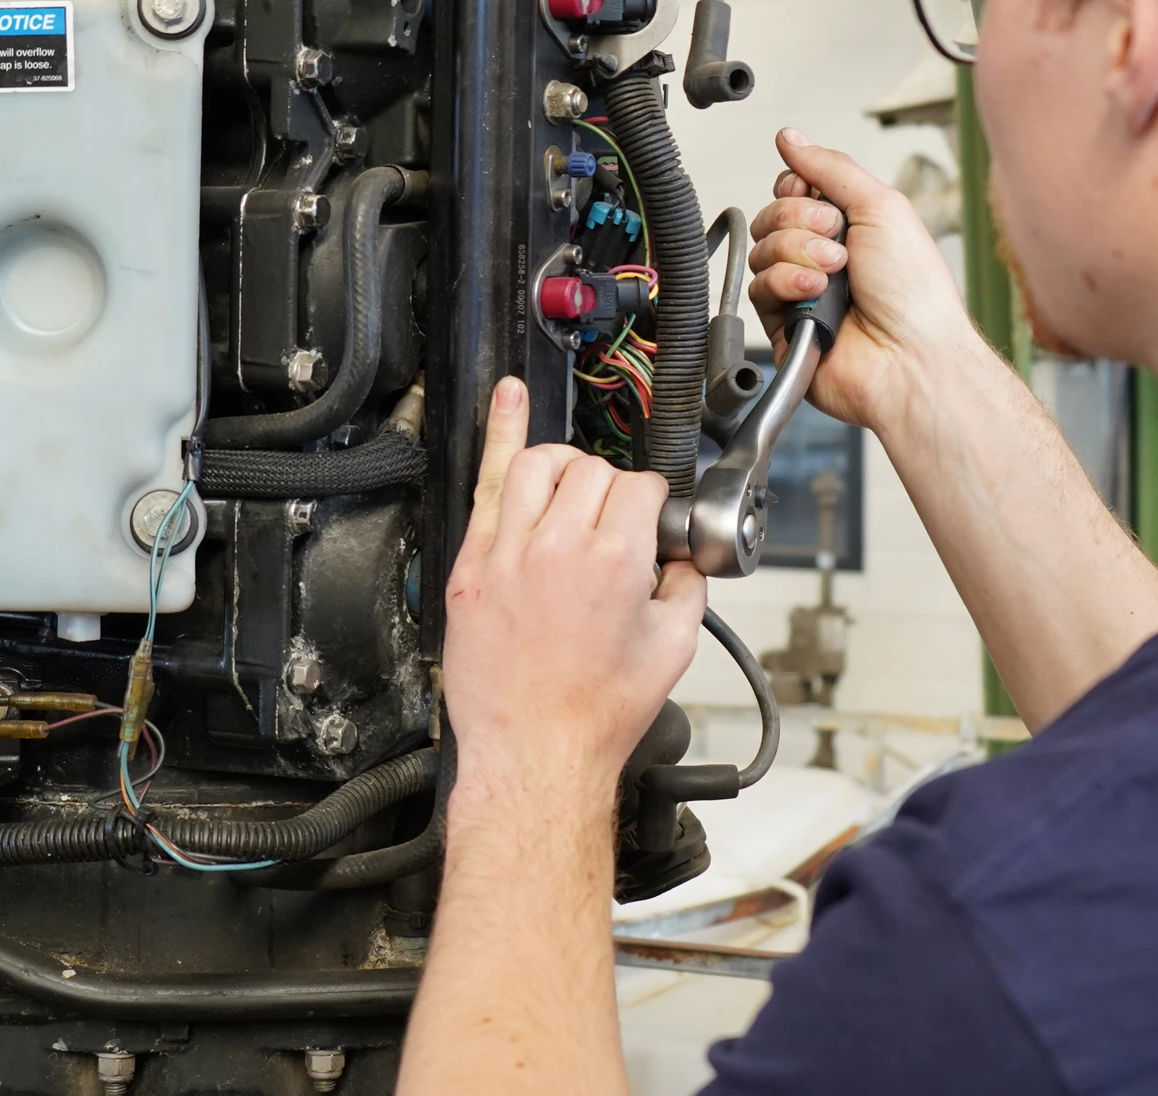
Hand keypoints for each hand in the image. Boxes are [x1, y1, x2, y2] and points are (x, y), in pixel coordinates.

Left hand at [442, 377, 706, 788]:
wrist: (536, 756)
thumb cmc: (596, 715)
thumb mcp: (674, 648)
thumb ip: (685, 585)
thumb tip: (680, 557)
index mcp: (614, 562)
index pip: (641, 488)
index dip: (652, 504)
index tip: (650, 523)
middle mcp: (557, 547)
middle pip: (593, 472)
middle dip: (613, 490)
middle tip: (616, 523)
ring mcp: (506, 554)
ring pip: (539, 465)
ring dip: (566, 466)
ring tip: (576, 486)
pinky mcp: (471, 569)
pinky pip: (485, 486)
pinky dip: (499, 436)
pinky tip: (508, 402)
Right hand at [748, 128, 978, 430]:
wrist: (910, 356)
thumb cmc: (914, 292)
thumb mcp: (881, 206)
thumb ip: (831, 167)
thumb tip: (791, 137)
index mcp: (847, 226)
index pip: (793, 189)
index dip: (800, 190)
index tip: (825, 203)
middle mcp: (821, 256)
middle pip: (772, 216)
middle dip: (802, 224)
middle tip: (839, 243)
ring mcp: (801, 290)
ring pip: (762, 251)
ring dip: (799, 256)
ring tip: (835, 275)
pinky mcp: (783, 324)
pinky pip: (759, 288)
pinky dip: (789, 286)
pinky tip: (817, 297)